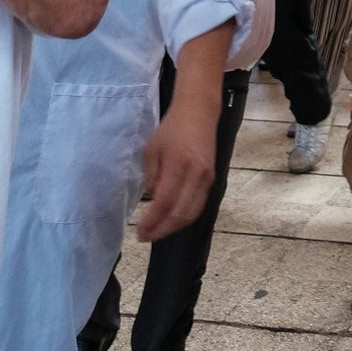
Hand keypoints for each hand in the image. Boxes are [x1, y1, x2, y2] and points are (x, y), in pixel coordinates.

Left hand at [135, 101, 218, 241]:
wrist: (199, 113)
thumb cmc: (171, 130)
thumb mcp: (151, 150)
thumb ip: (151, 177)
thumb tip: (153, 201)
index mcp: (179, 165)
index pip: (165, 202)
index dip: (152, 221)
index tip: (139, 231)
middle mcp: (197, 175)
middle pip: (181, 213)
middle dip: (162, 230)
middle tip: (146, 237)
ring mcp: (207, 178)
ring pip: (192, 213)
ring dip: (174, 227)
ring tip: (157, 233)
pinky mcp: (212, 179)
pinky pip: (199, 205)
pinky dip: (185, 218)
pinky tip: (172, 220)